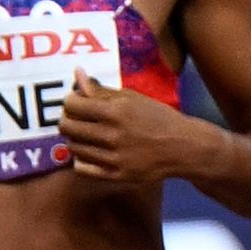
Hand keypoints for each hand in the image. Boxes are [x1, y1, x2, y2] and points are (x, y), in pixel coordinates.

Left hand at [63, 76, 200, 186]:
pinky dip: (81, 159)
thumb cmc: (158, 118)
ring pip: (73, 148)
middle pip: (67, 127)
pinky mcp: (117, 175)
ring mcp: (114, 158)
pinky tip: (90, 151)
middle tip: (76, 118)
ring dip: (75, 139)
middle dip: (67, 119)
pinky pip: (83, 168)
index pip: (73, 105)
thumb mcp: (132, 98)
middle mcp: (112, 135)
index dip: (70, 101)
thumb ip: (101, 90)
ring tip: (86, 134)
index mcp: (116, 112)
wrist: (183, 147)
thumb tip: (77, 74)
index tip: (75, 101)